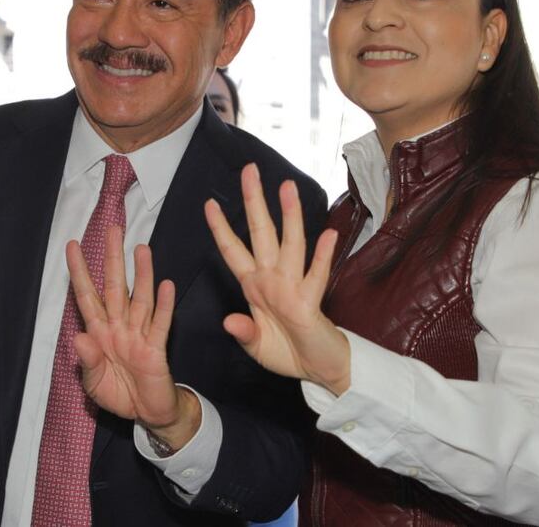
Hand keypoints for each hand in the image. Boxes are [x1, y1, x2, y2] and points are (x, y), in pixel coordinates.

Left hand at [67, 227, 200, 448]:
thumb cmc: (118, 394)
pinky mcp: (156, 348)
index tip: (72, 246)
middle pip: (115, 287)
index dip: (79, 272)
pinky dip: (163, 306)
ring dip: (141, 274)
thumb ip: (87, 361)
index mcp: (99, 332)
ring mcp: (139, 335)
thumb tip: (77, 338)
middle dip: (113, 259)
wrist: (147, 414)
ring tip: (142, 249)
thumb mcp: (94, 383)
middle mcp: (119, 327)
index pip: (87, 296)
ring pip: (139, 299)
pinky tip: (166, 286)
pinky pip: (160, 324)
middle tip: (114, 230)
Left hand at [205, 163, 350, 394]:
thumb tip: (228, 320)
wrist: (321, 370)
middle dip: (254, 202)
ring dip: (290, 217)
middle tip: (249, 170)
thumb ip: (243, 332)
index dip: (221, 229)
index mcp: (255, 286)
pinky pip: (317, 276)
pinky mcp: (311, 303)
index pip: (234, 251)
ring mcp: (293, 288)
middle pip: (262, 233)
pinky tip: (329, 235)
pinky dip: (323, 256)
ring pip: (291, 245)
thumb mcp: (256, 346)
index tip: (209, 203)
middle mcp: (273, 279)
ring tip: (287, 188)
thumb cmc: (288, 352)